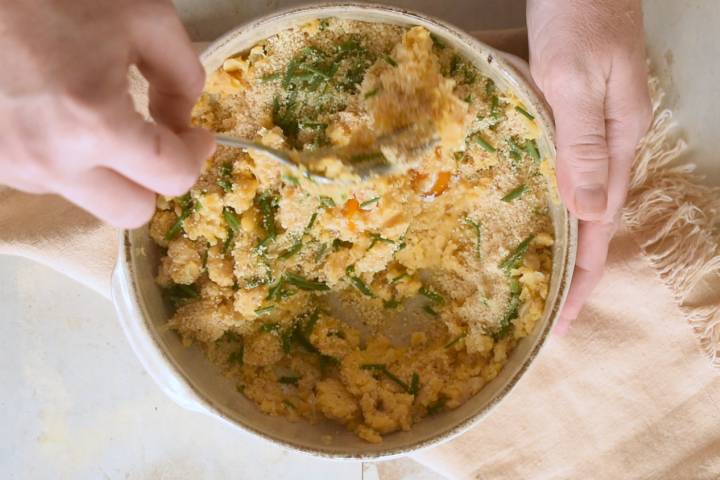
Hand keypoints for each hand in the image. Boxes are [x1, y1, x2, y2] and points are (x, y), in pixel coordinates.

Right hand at [0, 0, 213, 227]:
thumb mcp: (145, 17)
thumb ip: (182, 76)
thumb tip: (183, 123)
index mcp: (94, 126)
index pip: (171, 179)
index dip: (195, 156)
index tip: (197, 136)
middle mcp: (52, 161)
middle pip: (132, 212)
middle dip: (154, 180)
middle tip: (158, 142)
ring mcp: (14, 167)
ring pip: (89, 199)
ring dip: (108, 170)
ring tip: (99, 117)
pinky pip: (49, 181)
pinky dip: (69, 159)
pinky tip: (62, 118)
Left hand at [527, 0, 651, 332]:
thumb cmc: (579, 16)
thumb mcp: (576, 81)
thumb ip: (582, 144)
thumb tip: (589, 213)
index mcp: (616, 142)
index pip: (602, 225)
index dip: (585, 276)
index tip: (564, 320)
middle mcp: (608, 141)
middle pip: (592, 217)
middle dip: (572, 267)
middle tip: (544, 309)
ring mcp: (592, 125)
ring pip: (576, 195)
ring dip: (559, 235)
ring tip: (534, 274)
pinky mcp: (573, 109)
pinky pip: (561, 166)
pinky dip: (547, 196)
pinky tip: (526, 206)